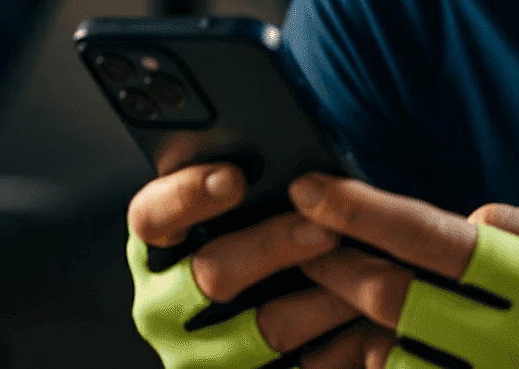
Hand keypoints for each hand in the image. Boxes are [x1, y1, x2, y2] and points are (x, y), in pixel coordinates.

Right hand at [127, 163, 370, 357]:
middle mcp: (168, 304)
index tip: (234, 179)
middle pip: (211, 272)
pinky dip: (336, 344)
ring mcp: (202, 353)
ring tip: (365, 274)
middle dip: (273, 246)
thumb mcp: (249, 215)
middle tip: (325, 229)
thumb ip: (258, 190)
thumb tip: (303, 169)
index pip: (152, 217)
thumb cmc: (267, 250)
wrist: (278, 335)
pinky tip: (367, 319)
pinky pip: (294, 366)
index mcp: (161, 248)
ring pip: (264, 326)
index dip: (187, 196)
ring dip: (322, 299)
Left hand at [287, 173, 518, 368]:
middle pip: (397, 300)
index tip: (314, 188)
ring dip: (336, 334)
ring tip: (297, 313)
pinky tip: (346, 359)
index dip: (366, 211)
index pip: (437, 239)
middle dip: (333, 266)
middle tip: (297, 243)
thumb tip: (460, 221)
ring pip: (389, 360)